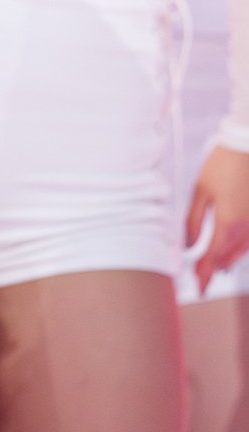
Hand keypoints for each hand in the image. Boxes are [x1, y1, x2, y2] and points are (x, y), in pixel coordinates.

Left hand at [186, 144, 248, 293]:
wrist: (247, 144)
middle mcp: (245, 227)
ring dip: (227, 260)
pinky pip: (248, 240)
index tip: (199, 286)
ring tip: (214, 268)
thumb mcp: (200, 190)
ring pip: (241, 250)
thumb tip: (188, 245)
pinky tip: (230, 248)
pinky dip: (238, 248)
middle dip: (214, 269)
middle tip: (202, 278)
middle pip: (229, 257)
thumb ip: (193, 220)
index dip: (205, 274)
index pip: (213, 257)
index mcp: (228, 222)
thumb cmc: (222, 164)